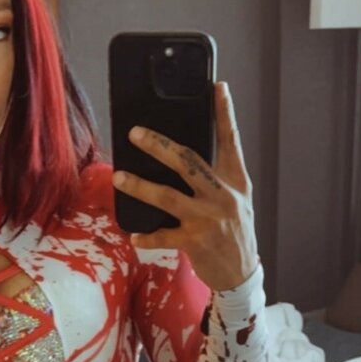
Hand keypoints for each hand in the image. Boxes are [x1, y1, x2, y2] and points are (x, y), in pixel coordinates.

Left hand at [112, 81, 258, 291]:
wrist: (241, 274)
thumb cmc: (235, 233)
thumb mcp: (238, 201)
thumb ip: (218, 179)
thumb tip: (184, 158)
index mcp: (235, 182)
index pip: (230, 142)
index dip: (224, 114)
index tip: (217, 87)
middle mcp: (223, 197)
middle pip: (188, 163)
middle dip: (159, 146)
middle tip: (136, 133)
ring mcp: (208, 219)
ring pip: (168, 196)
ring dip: (140, 186)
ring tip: (119, 177)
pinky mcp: (195, 242)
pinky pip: (163, 236)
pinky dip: (147, 236)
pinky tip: (133, 236)